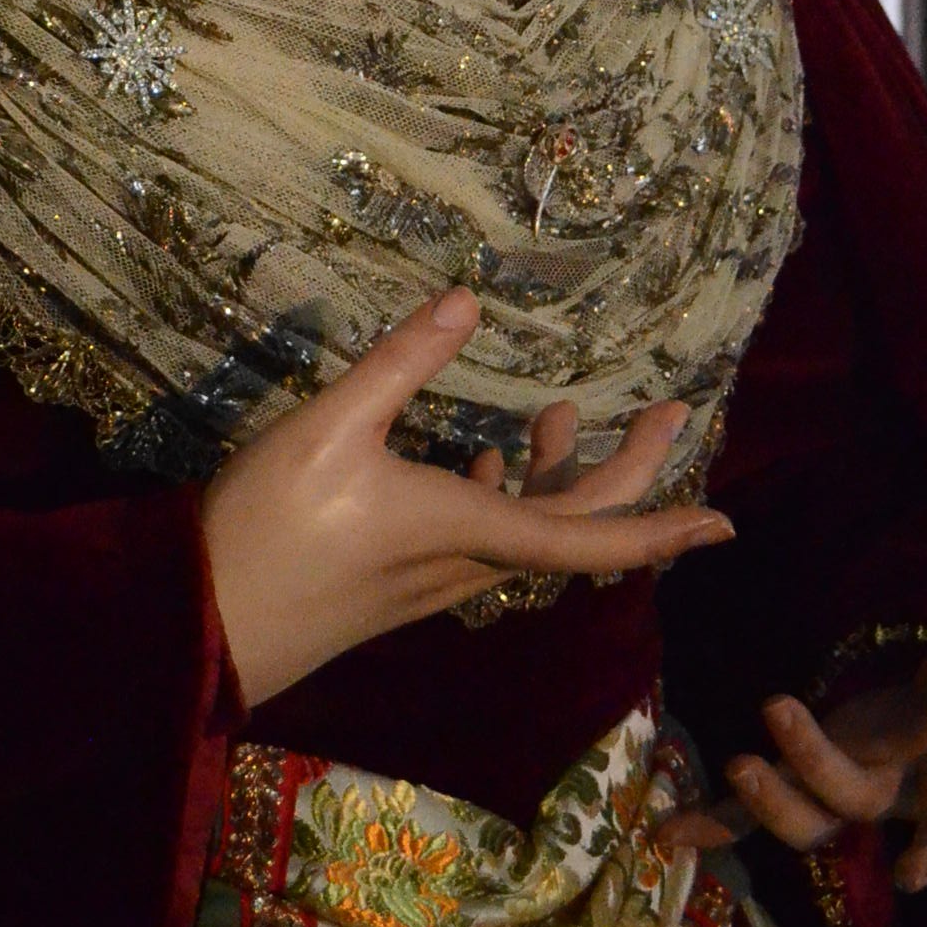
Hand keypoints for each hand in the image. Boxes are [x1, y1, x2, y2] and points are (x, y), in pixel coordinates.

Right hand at [199, 286, 733, 708]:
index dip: (661, 526)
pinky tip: (482, 460)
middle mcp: (467, 565)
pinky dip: (504, 495)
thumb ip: (399, 363)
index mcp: (466, 532)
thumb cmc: (267, 528)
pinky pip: (485, 541)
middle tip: (667, 407)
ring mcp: (435, 579)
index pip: (589, 536)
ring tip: (561, 411)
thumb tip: (468, 298)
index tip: (724, 521)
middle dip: (627, 468)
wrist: (201, 628)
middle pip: (572, 526)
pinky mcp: (402, 582)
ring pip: (527, 533)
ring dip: (558, 475)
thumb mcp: (328, 428)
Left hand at [670, 579, 926, 893]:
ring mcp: (843, 795)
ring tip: (734, 766)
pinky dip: (720, 822)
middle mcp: (889, 794)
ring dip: (766, 804)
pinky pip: (760, 816)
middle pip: (850, 801)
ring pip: (805, 823)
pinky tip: (673, 833)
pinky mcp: (808, 785)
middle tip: (775, 707)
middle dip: (814, 763)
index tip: (912, 877)